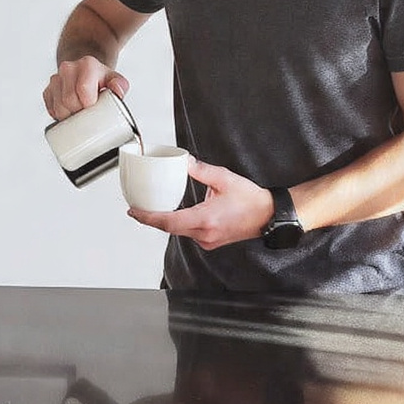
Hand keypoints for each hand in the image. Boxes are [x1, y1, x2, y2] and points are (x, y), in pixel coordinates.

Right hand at [42, 57, 128, 120]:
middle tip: (88, 112)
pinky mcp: (48, 90)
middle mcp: (68, 69)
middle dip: (79, 112)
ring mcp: (55, 79)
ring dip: (69, 116)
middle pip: (69, 101)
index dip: (88, 104)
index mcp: (87, 65)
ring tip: (79, 112)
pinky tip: (69, 111)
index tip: (94, 107)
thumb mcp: (114, 80)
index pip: (83, 90)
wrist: (84, 71)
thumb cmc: (100, 79)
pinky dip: (60, 114)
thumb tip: (117, 91)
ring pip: (58, 108)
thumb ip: (120, 85)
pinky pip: (51, 109)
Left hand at [128, 159, 273, 249]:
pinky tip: (174, 213)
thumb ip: (201, 170)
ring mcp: (208, 240)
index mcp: (205, 219)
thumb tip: (184, 162)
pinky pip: (189, 233)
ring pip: (179, 231)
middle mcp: (205, 234)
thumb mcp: (224, 178)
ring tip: (152, 209)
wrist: (269, 216)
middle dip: (151, 219)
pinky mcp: (211, 241)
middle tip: (137, 209)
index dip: (147, 218)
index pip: (168, 222)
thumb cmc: (251, 200)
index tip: (134, 212)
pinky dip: (179, 223)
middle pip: (169, 228)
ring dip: (165, 221)